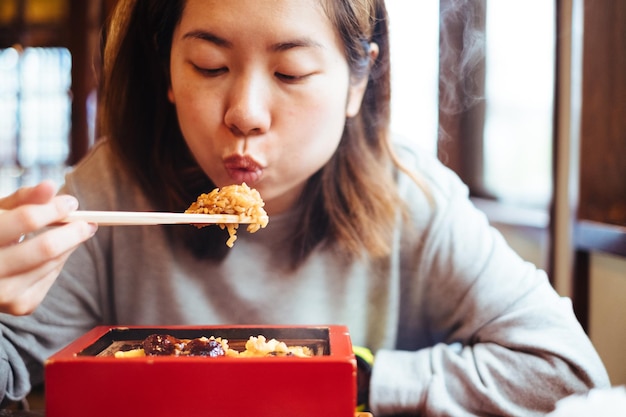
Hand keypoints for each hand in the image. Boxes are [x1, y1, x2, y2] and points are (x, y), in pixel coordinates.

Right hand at [0, 181, 96, 314]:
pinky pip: (51, 277)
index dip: (54, 209)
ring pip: (52, 263)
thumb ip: (24, 200)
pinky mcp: (19, 306)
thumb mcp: (0, 213)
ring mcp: (4, 294)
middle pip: (46, 248)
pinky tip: (46, 256)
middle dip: (72, 231)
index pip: (26, 220)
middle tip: (88, 222)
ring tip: (68, 233)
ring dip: (67, 245)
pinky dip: (56, 263)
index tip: (72, 202)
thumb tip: (51, 186)